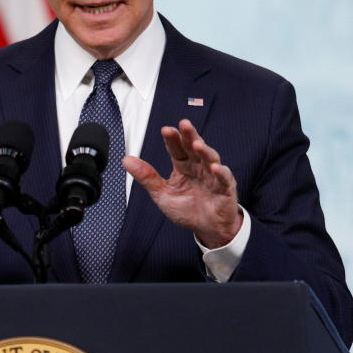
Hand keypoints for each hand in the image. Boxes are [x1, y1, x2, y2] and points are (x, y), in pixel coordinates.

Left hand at [122, 119, 242, 247]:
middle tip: (184, 124)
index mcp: (183, 167)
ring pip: (210, 158)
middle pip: (194, 148)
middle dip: (189, 135)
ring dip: (204, 150)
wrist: (207, 228)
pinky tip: (214, 167)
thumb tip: (126, 160)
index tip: (166, 130)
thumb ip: (147, 177)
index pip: (177, 149)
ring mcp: (213, 176)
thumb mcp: (162, 194)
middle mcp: (198, 167)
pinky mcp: (225, 188)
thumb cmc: (187, 209)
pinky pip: (224, 178)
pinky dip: (221, 172)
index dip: (172, 139)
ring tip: (196, 144)